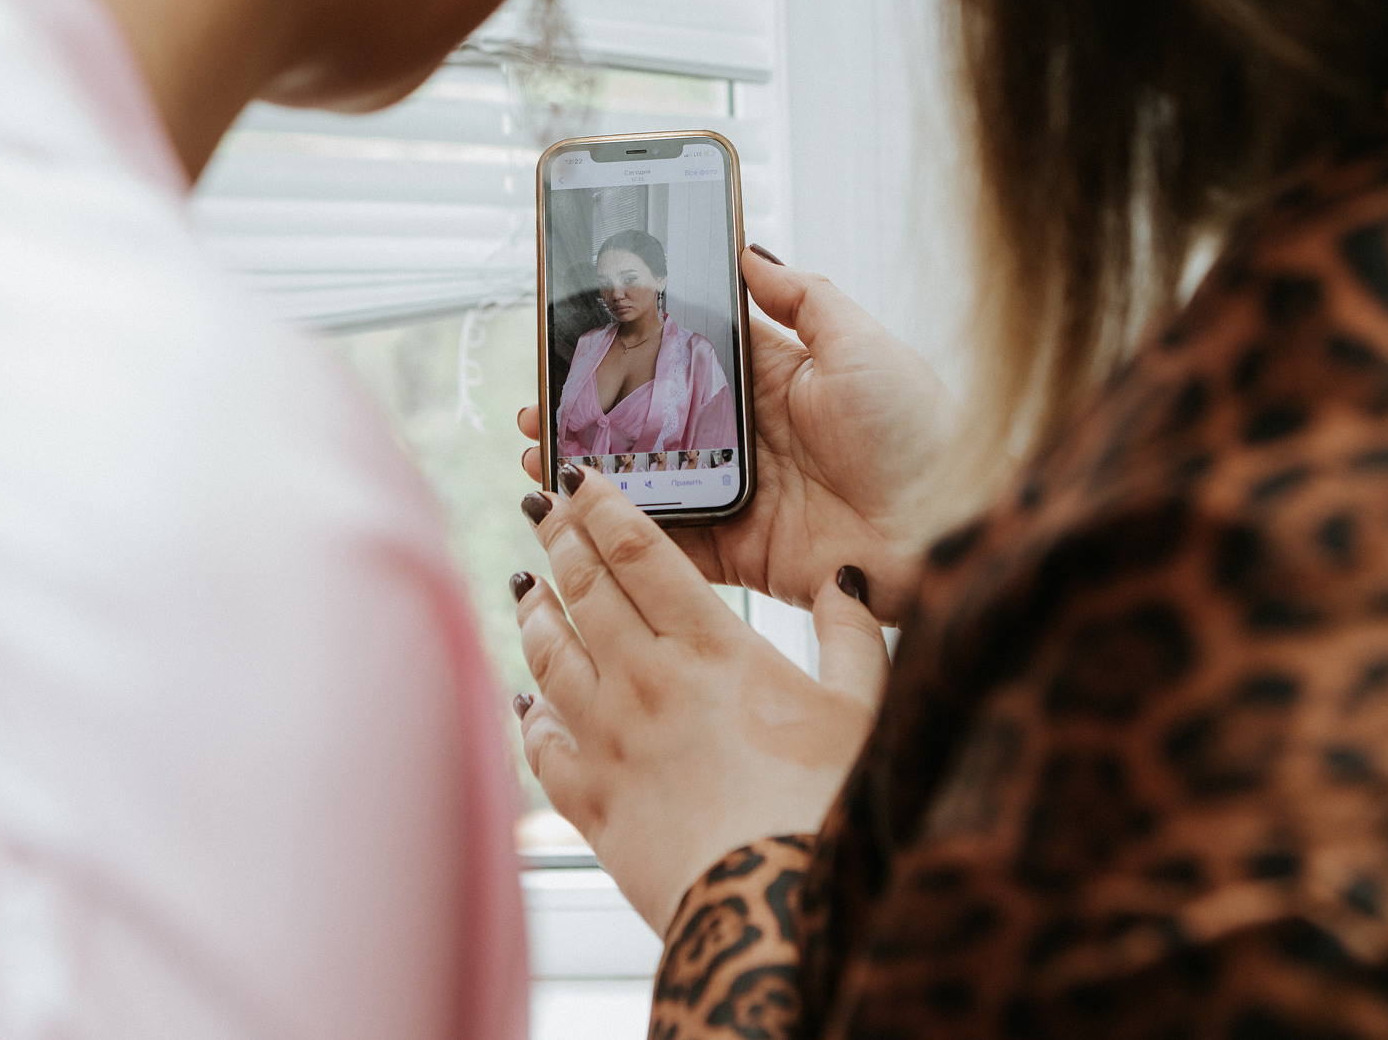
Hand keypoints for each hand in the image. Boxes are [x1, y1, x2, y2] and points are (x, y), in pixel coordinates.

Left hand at [515, 465, 887, 933]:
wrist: (771, 910)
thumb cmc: (827, 809)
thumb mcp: (863, 710)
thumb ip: (854, 637)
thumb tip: (847, 579)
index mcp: (714, 648)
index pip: (641, 552)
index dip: (603, 506)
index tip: (579, 477)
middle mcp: (649, 679)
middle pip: (585, 588)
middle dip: (559, 539)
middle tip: (540, 507)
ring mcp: (610, 738)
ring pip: (550, 654)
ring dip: (535, 612)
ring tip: (527, 587)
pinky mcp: (589, 799)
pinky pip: (539, 741)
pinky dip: (527, 712)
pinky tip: (524, 699)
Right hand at [521, 247, 950, 622]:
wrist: (952, 525)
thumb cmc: (920, 428)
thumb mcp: (861, 341)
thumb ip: (801, 296)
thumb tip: (750, 249)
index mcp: (778, 380)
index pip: (688, 353)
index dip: (634, 346)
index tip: (580, 331)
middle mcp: (752, 438)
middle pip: (654, 420)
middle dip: (593, 410)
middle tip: (538, 399)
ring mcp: (741, 497)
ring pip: (648, 480)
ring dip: (591, 468)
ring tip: (539, 450)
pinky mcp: (742, 554)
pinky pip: (668, 544)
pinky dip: (620, 533)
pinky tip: (577, 513)